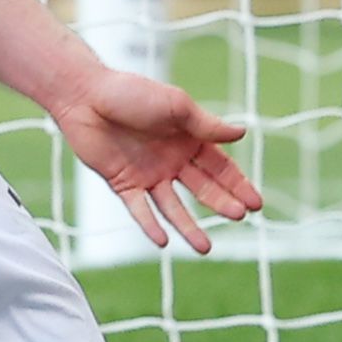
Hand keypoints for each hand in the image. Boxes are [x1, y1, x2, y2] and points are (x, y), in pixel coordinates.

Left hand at [51, 68, 263, 252]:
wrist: (85, 96)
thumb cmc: (131, 92)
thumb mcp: (175, 105)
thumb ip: (206, 124)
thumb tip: (242, 133)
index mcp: (188, 139)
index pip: (220, 167)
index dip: (238, 185)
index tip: (256, 204)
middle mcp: (171, 160)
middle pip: (203, 188)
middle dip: (222, 203)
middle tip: (239, 215)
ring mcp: (148, 174)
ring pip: (173, 207)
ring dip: (189, 226)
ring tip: (205, 248)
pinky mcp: (123, 184)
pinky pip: (139, 209)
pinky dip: (150, 225)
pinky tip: (163, 241)